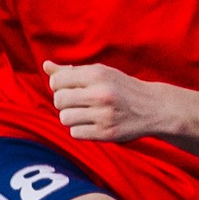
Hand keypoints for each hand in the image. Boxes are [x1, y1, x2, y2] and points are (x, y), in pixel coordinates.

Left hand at [46, 60, 167, 142]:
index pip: (57, 81)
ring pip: (65, 118)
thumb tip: (46, 66)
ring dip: (70, 117)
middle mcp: (101, 94)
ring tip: (83, 114)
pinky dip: (79, 130)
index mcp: (97, 74)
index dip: (58, 86)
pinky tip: (91, 124)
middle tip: (76, 103)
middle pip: (59, 100)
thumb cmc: (122, 87)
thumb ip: (72, 71)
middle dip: (63, 103)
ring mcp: (104, 115)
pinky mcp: (107, 133)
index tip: (68, 89)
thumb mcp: (101, 72)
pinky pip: (75, 133)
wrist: (153, 107)